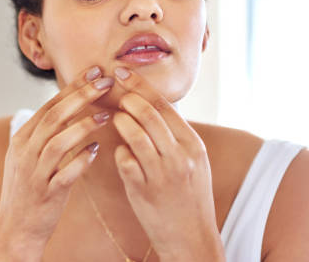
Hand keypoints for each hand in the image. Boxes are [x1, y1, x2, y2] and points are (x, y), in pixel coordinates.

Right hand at [0, 65, 113, 256]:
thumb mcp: (27, 154)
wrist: (15, 226)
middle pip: (55, 116)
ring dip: (83, 126)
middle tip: (106, 82)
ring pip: (59, 142)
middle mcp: (26, 151)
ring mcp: (35, 172)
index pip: (49, 104)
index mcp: (22, 137)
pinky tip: (97, 151)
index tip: (95, 72)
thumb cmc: (28, 187)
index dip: (73, 87)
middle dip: (82, 96)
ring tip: (106, 116)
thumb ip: (43, 131)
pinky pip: (65, 173)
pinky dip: (81, 160)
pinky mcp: (47, 192)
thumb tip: (65, 107)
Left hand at [111, 66, 223, 260]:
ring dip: (120, 122)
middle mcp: (180, 155)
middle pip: (147, 113)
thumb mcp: (193, 162)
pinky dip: (119, 153)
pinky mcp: (144, 189)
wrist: (192, 237)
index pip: (163, 104)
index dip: (139, 85)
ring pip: (133, 133)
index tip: (121, 71)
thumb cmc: (189, 195)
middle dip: (126, 98)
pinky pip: (124, 159)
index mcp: (193, 144)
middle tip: (114, 94)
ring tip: (116, 120)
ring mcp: (162, 173)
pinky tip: (121, 155)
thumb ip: (175, 135)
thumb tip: (150, 105)